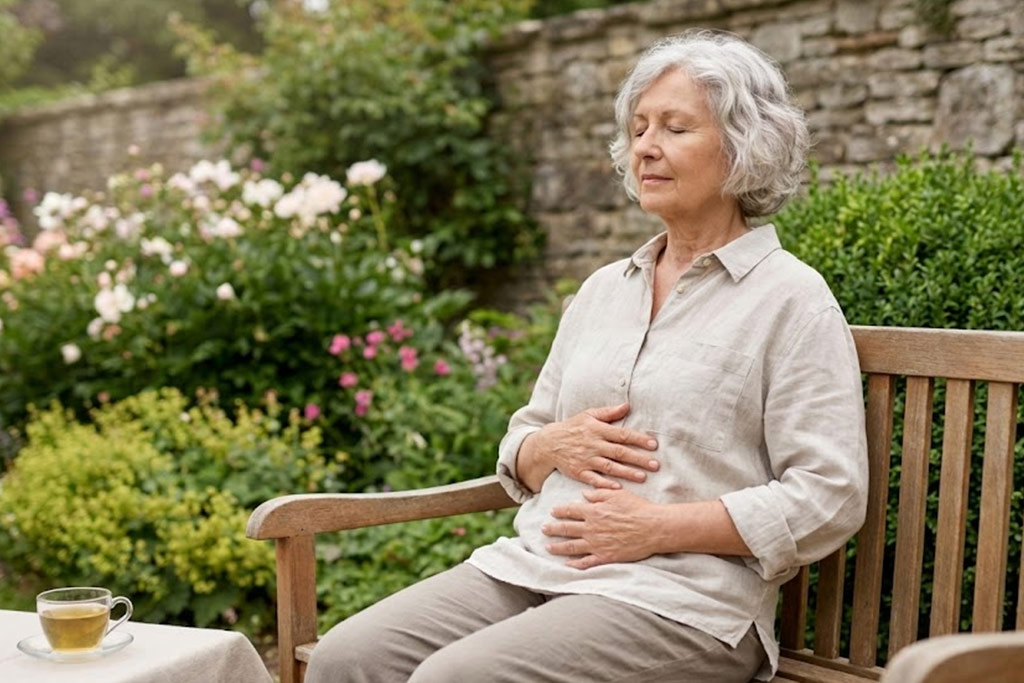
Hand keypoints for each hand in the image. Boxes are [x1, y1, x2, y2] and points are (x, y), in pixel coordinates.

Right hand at [528, 402, 659, 489]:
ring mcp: (586, 459)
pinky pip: (594, 479)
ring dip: (627, 472)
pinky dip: (605, 484)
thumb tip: (627, 405)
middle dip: (638, 458)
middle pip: (619, 452)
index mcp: (597, 430)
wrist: (549, 443)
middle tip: (655, 464)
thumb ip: (609, 412)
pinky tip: (618, 488)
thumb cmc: (573, 427)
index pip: (622, 434)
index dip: (638, 439)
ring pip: (610, 467)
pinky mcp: (579, 472)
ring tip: (643, 477)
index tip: (653, 444)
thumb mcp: (588, 415)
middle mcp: (593, 445)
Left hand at [542, 488, 662, 569]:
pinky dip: (574, 564)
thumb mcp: (617, 494)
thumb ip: (598, 493)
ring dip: (558, 546)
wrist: (653, 527)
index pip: (570, 510)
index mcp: (593, 511)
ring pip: (572, 546)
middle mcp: (591, 528)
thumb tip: (583, 494)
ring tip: (548, 547)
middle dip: (553, 529)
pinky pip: (586, 563)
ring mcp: (597, 544)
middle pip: (566, 528)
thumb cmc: (637, 508)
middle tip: (543, 529)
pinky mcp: (605, 557)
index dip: (559, 511)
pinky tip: (566, 565)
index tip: (552, 512)